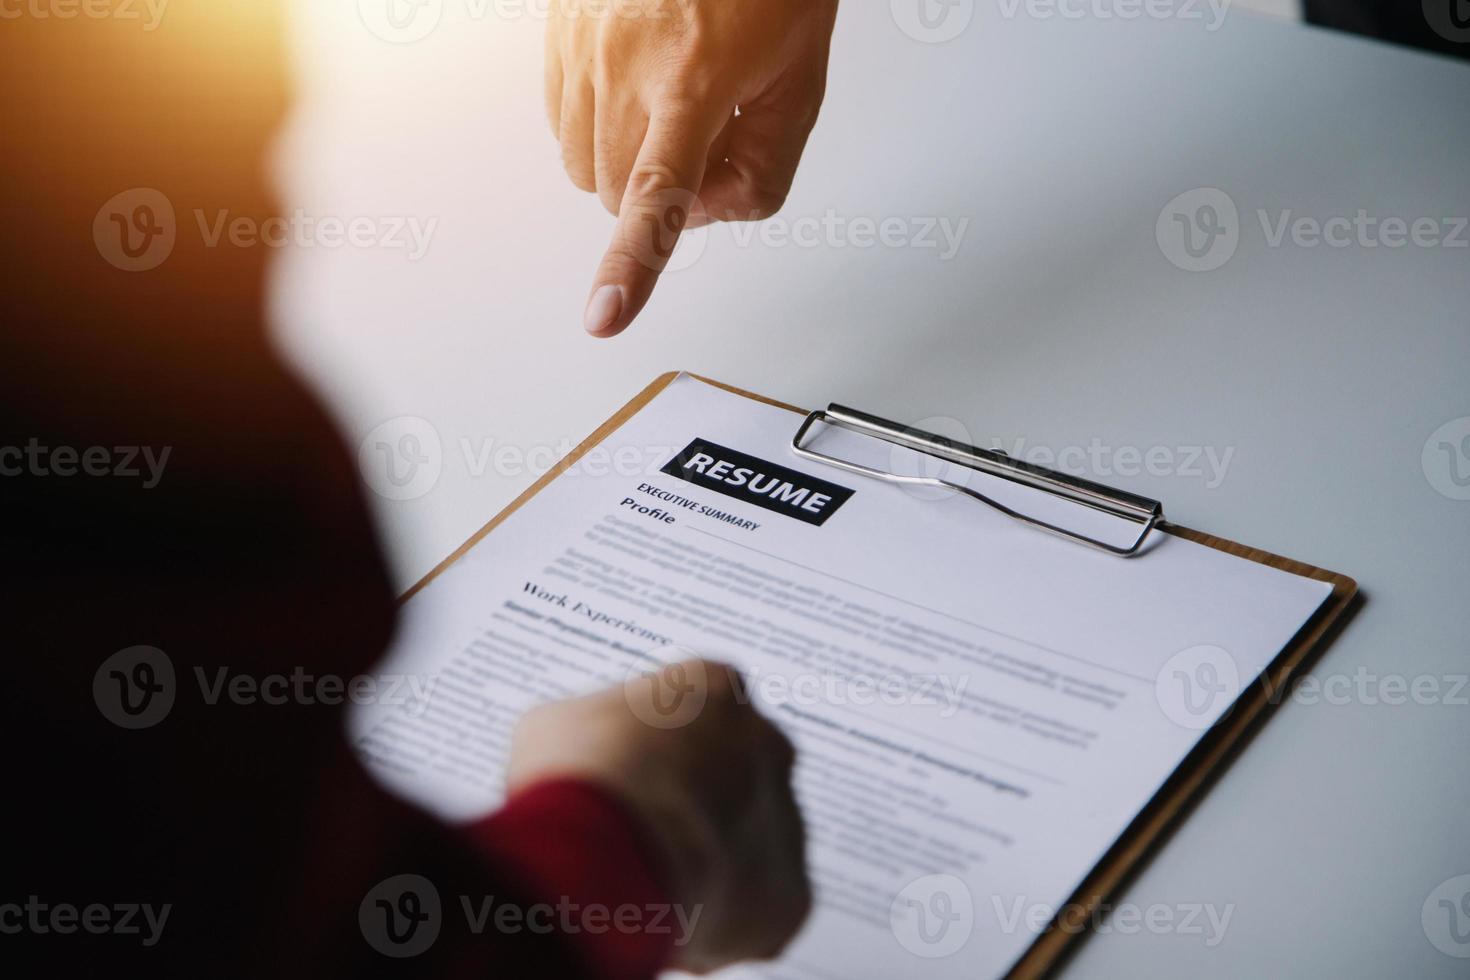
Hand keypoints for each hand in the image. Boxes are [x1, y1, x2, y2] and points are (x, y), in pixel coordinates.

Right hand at [507, 659, 809, 971]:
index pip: (696, 715)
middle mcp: (768, 745)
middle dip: (692, 805)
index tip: (629, 778)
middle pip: (733, 778)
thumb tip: (583, 753)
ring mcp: (787, 819)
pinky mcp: (791, 894)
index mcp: (716, 689)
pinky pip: (758, 910)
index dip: (656, 753)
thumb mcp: (558, 723)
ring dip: (708, 860)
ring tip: (647, 879)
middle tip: (640, 833)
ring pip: (747, 846)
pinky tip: (673, 916)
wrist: (610, 850)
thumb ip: (594, 730)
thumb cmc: (580, 776)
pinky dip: (720, 920)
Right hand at [545, 0, 839, 336]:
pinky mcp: (556, 29)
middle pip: (617, 191)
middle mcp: (624, 62)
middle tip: (711, 139)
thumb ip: (766, 166)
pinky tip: (640, 82)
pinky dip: (600, 125)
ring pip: (583, 162)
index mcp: (695, 78)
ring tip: (676, 101)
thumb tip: (705, 213)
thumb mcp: (800, 78)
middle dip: (659, 194)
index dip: (631, 264)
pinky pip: (560, 117)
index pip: (656, 195)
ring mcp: (581, 43)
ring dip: (627, 161)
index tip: (605, 314)